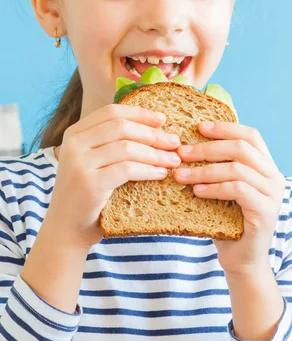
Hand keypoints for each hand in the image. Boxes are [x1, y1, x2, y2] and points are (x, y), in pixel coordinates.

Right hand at [46, 104, 181, 248]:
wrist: (67, 229)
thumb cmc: (89, 193)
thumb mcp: (95, 160)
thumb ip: (113, 142)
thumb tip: (156, 125)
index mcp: (75, 133)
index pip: (112, 112)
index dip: (140, 114)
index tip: (163, 119)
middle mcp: (74, 144)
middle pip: (122, 127)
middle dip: (153, 134)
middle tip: (175, 142)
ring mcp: (79, 163)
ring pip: (127, 148)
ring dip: (156, 154)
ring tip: (173, 160)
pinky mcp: (90, 183)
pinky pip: (127, 169)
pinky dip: (148, 170)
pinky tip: (161, 174)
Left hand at [175, 121, 285, 275]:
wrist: (242, 260)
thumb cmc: (227, 223)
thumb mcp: (223, 190)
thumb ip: (217, 168)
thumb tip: (186, 145)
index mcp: (266, 166)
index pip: (250, 135)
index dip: (226, 127)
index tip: (199, 127)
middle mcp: (274, 176)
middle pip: (242, 148)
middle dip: (208, 147)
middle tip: (181, 153)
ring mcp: (273, 194)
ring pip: (237, 168)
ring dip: (205, 170)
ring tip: (181, 175)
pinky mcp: (266, 212)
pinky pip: (238, 190)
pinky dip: (214, 188)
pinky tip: (196, 191)